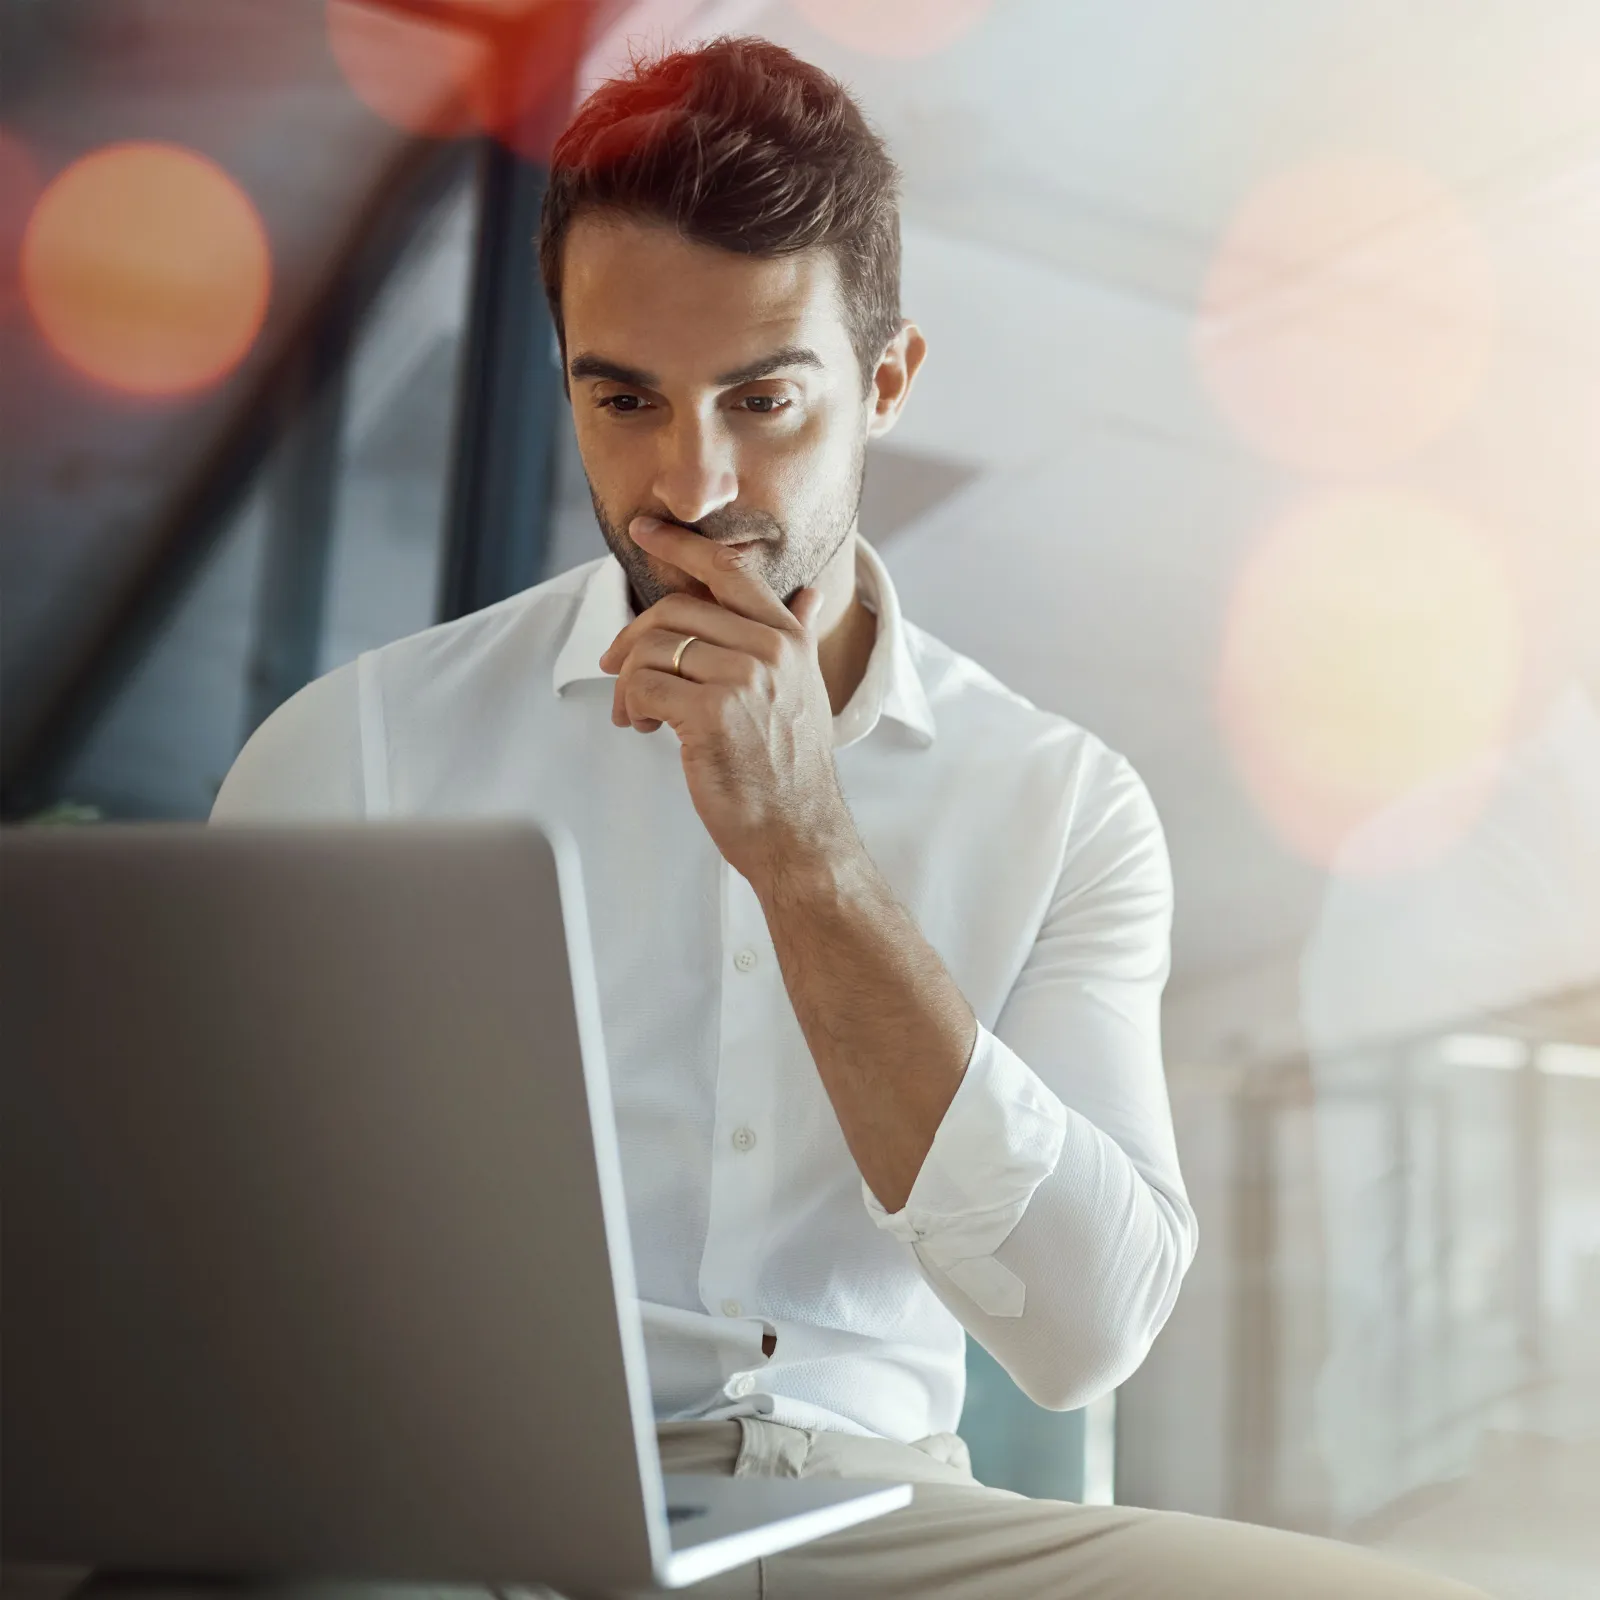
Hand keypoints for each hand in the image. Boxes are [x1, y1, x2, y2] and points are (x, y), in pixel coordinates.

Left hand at [597, 516, 856, 885]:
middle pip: (674, 609)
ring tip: (636, 716)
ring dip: (628, 684)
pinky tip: (642, 728)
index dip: (680, 543)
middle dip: (633, 640)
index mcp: (788, 636)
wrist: (799, 832)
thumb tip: (809, 593)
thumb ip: (799, 635)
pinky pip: (643, 688)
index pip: (727, 568)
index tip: (644, 531)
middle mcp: (769, 649)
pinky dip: (629, 707)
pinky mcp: (713, 715)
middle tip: (617, 671)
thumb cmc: (793, 768)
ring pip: (652, 651)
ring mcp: (743, 680)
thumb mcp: (807, 689)